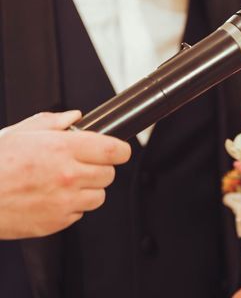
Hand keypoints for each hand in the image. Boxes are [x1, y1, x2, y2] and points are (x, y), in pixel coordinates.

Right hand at [0, 111, 131, 238]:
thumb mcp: (20, 133)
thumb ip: (53, 122)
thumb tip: (75, 117)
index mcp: (63, 149)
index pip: (114, 150)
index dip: (120, 149)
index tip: (118, 150)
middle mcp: (68, 175)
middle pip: (110, 173)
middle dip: (100, 168)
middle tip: (82, 165)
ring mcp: (64, 201)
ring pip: (99, 195)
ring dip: (88, 189)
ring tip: (65, 183)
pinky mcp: (57, 222)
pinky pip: (79, 213)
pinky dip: (72, 207)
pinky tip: (52, 198)